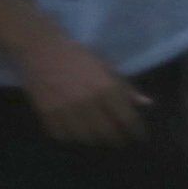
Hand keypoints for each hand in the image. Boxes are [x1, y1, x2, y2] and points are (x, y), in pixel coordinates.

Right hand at [15, 32, 145, 146]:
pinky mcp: (46, 112)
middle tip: (118, 140)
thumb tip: (147, 103)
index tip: (139, 136)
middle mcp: (88, 101)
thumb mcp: (105, 66)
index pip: (127, 118)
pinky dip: (69, 136)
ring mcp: (66, 108)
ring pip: (84, 137)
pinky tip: (73, 130)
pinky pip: (62, 135)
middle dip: (115, 139)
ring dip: (93, 138)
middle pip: (107, 133)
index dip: (135, 131)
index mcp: (106, 87)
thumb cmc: (77, 55)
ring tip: (96, 135)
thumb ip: (125, 87)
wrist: (40, 48)